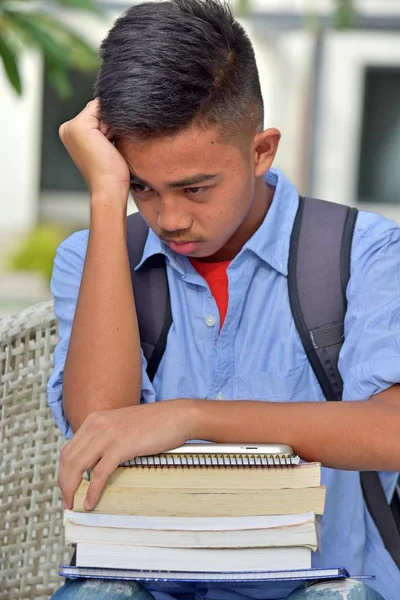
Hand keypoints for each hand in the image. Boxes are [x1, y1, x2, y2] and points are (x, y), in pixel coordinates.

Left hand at [58, 399, 192, 510]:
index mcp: (95, 419)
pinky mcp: (120, 446)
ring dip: (72, 489)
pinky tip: (90, 502)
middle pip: (68, 459)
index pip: (68, 449)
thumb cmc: (155, 423)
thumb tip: (94, 462)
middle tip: (68, 500)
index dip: (63, 472)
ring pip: (77, 466)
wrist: (178, 416)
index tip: (66, 487)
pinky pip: (98, 474)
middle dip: (63, 483)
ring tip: (74, 504)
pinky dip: (92, 491)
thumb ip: (106, 438)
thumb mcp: (122, 426)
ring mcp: (108, 434)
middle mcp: (97, 424)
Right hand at [59, 99, 129, 201]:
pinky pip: (101, 108)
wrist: (108, 188)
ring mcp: (71, 127)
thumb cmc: (111, 173)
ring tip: (108, 145)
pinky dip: (110, 123)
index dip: (108, 124)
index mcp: (70, 134)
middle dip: (108, 123)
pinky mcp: (80, 126)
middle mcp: (67, 129)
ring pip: (99, 108)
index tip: (109, 145)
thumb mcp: (106, 144)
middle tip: (108, 146)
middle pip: (96, 110)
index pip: (94, 114)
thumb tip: (114, 110)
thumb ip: (103, 126)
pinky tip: (107, 141)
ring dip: (110, 124)